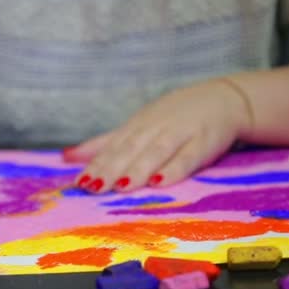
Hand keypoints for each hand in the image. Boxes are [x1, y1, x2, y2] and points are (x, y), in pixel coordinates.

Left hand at [65, 79, 251, 192]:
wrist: (222, 100)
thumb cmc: (172, 118)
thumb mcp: (135, 127)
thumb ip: (102, 144)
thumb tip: (65, 157)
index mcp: (135, 127)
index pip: (111, 148)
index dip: (95, 165)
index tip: (78, 184)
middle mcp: (153, 129)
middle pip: (129, 150)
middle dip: (110, 169)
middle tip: (93, 188)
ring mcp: (179, 134)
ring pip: (155, 153)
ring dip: (137, 169)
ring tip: (121, 186)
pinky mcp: (203, 142)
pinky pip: (187, 157)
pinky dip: (174, 169)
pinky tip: (160, 183)